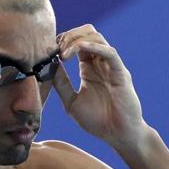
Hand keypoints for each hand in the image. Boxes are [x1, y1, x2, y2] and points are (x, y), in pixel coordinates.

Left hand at [53, 24, 148, 147]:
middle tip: (56, 49)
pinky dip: (93, 47)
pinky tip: (77, 51)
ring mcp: (111, 66)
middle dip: (69, 36)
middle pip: (87, 33)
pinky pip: (109, 52)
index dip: (62, 41)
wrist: (118, 135)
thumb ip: (61, 84)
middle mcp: (100, 63)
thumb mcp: (71, 101)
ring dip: (77, 40)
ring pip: (97, 37)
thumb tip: (48, 66)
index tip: (48, 50)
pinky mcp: (121, 73)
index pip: (76, 42)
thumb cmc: (97, 121)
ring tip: (64, 54)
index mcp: (89, 68)